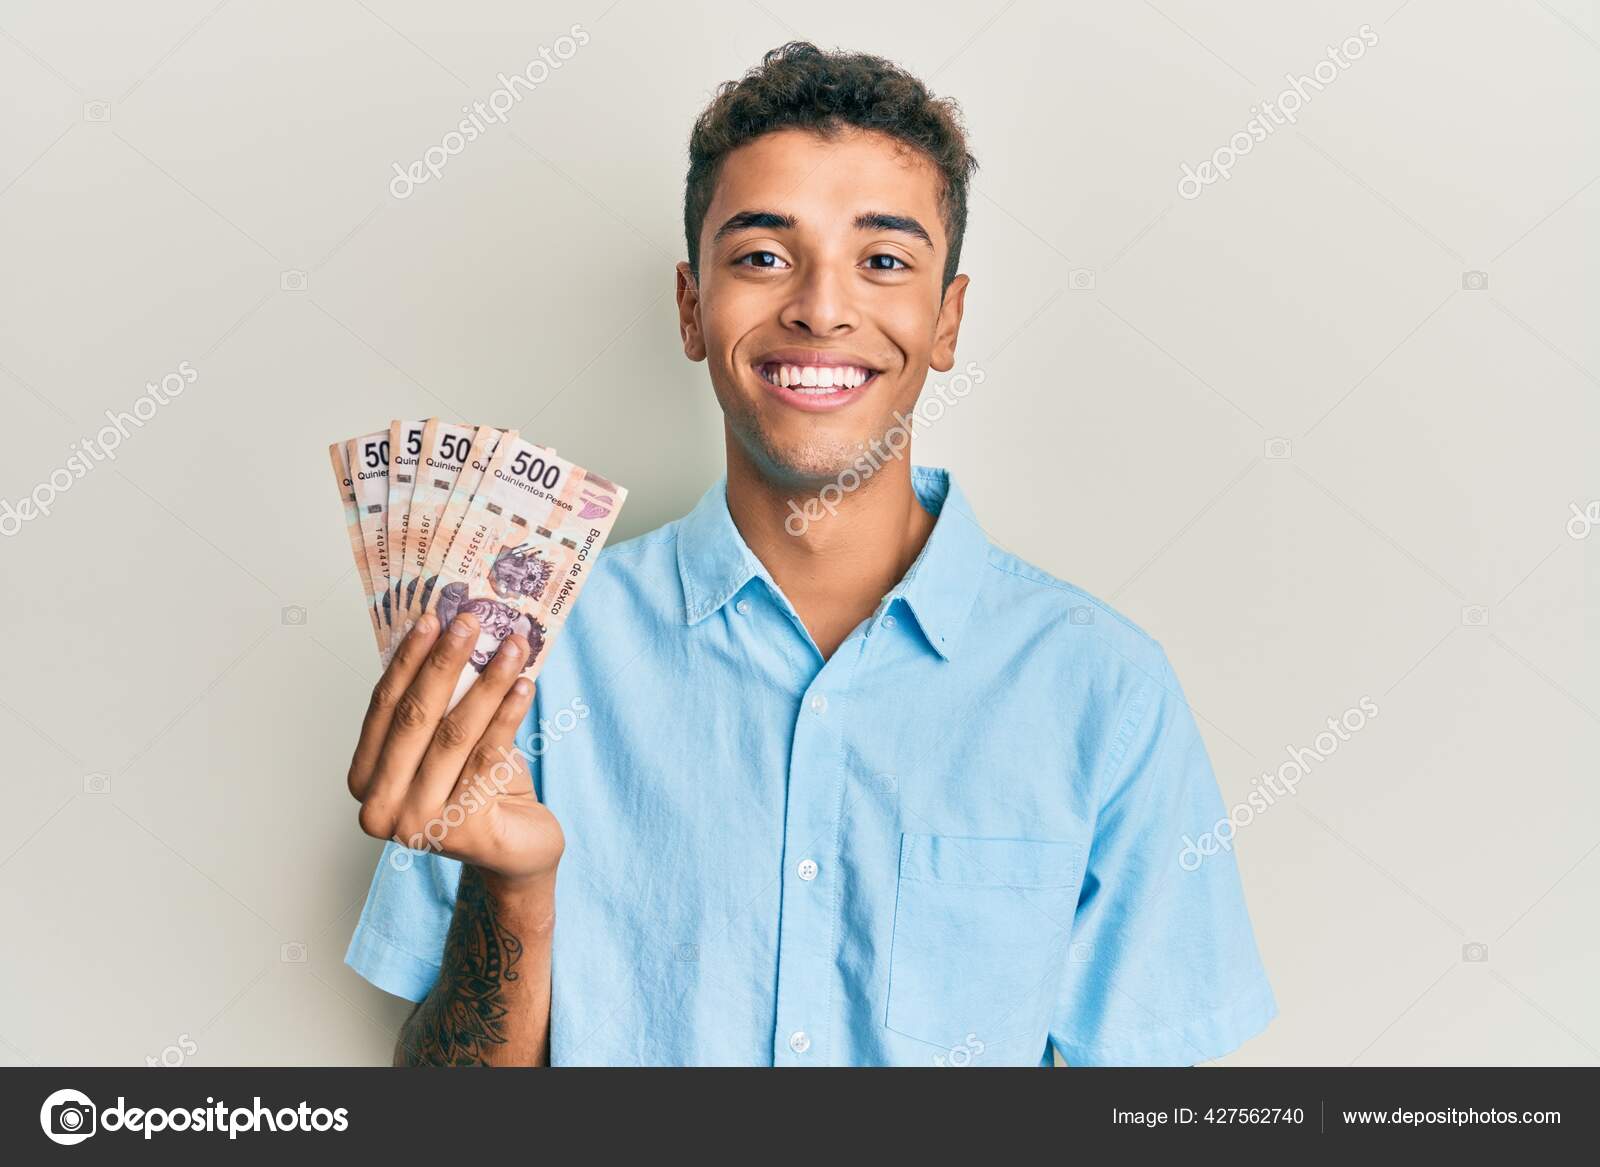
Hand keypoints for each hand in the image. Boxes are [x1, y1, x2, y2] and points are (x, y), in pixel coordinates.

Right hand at [347, 613, 563, 888]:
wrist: (514, 851)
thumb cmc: (478, 791)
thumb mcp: (447, 744)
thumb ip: (438, 704)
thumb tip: (451, 632)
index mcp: (365, 779)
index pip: (383, 707)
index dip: (407, 660)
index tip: (432, 617)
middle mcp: (381, 807)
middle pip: (415, 717)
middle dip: (445, 662)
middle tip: (471, 621)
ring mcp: (418, 824)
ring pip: (455, 734)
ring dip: (487, 682)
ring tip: (512, 646)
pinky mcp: (462, 831)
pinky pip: (487, 756)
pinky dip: (508, 714)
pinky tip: (523, 685)